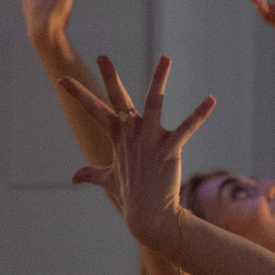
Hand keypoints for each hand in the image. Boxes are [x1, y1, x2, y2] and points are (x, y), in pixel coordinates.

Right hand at [62, 55, 214, 246]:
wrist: (149, 217)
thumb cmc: (130, 197)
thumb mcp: (108, 181)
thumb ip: (92, 174)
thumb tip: (74, 177)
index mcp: (118, 138)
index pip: (94, 111)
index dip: (79, 95)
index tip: (63, 80)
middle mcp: (132, 135)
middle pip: (119, 101)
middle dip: (110, 78)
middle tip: (102, 56)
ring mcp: (150, 141)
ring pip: (154, 103)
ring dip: (159, 79)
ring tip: (165, 57)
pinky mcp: (169, 150)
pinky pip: (186, 128)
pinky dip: (199, 114)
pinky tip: (210, 100)